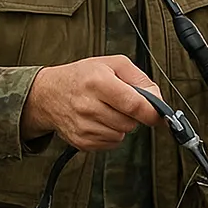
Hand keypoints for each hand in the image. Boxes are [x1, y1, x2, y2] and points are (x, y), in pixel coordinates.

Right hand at [21, 55, 161, 151]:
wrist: (48, 94)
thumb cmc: (82, 77)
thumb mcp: (113, 64)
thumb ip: (141, 79)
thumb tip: (157, 99)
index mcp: (98, 82)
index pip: (134, 105)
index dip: (152, 112)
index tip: (159, 114)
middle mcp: (88, 106)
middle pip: (130, 122)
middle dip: (134, 115)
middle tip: (122, 103)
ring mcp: (83, 126)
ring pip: (122, 134)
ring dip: (122, 124)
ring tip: (108, 109)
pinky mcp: (81, 141)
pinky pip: (111, 143)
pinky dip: (111, 133)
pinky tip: (100, 120)